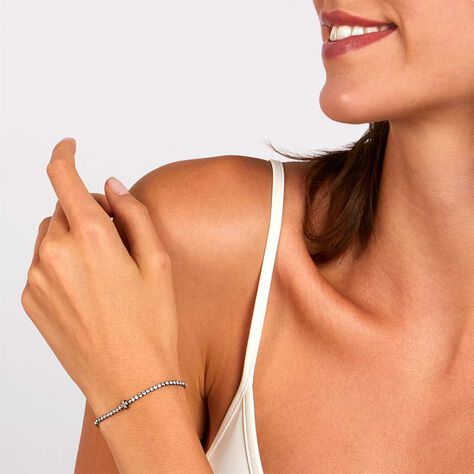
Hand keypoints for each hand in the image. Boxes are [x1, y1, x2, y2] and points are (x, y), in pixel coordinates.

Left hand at [21, 138, 179, 413]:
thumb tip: (112, 186)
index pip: (63, 177)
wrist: (129, 381)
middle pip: (62, 209)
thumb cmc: (151, 324)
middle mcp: (55, 253)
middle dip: (86, 212)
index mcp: (91, 238)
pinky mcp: (29, 301)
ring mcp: (37, 278)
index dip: (64, 155)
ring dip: (71, 239)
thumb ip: (134, 214)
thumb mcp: (158, 262)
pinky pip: (41, 264)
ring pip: (49, 236)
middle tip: (116, 240)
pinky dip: (60, 264)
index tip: (69, 146)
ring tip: (103, 273)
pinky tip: (88, 292)